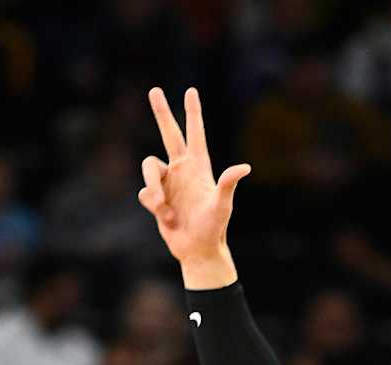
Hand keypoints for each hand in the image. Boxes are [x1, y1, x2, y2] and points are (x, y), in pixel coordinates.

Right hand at [138, 87, 250, 281]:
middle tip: (154, 90)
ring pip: (148, 168)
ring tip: (165, 211)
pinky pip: (145, 193)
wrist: (197, 249)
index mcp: (199, 166)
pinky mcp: (156, 197)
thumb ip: (228, 184)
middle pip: (169, 134)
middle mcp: (181, 169)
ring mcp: (168, 182)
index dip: (193, 113)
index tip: (191, 91)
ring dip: (153, 189)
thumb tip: (245, 167)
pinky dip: (154, 206)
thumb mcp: (222, 205)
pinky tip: (167, 218)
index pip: (195, 133)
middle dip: (162, 112)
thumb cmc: (214, 227)